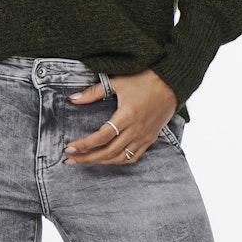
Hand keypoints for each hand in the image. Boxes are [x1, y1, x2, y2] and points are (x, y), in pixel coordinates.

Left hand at [63, 69, 177, 164]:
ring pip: (120, 158)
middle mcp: (136, 130)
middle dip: (87, 158)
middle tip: (70, 159)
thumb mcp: (118, 82)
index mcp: (127, 116)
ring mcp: (144, 137)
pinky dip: (118, 161)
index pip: (102, 137)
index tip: (69, 148)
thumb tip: (72, 99)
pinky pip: (133, 157)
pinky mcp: (150, 139)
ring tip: (84, 161)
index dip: (84, 144)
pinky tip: (107, 160)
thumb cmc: (144, 80)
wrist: (172, 83)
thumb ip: (93, 92)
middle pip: (108, 152)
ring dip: (100, 162)